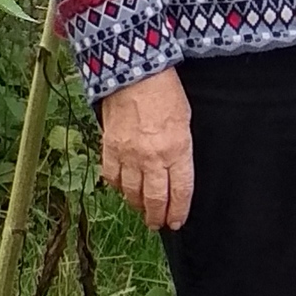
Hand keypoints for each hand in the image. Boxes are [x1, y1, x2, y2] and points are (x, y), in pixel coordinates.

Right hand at [99, 68, 193, 230]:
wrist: (134, 72)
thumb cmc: (165, 91)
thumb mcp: (185, 120)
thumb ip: (181, 150)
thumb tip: (176, 173)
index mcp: (177, 150)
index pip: (180, 192)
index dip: (179, 211)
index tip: (177, 221)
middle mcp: (152, 157)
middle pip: (155, 199)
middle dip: (158, 217)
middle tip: (158, 224)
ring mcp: (128, 155)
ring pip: (132, 194)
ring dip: (138, 206)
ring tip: (143, 211)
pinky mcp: (109, 148)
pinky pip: (112, 178)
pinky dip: (118, 188)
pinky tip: (123, 190)